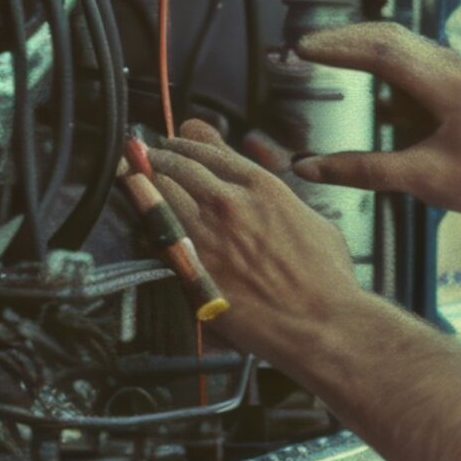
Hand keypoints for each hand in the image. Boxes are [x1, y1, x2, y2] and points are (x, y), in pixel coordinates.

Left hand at [143, 120, 371, 367]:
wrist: (321, 322)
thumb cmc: (326, 280)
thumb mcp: (315, 221)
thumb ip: (285, 202)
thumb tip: (273, 199)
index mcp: (263, 187)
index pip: (213, 150)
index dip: (189, 140)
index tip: (179, 139)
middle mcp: (231, 203)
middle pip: (180, 164)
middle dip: (160, 154)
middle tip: (147, 153)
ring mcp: (208, 233)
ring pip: (162, 192)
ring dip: (145, 179)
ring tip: (133, 173)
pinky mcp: (193, 267)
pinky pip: (158, 233)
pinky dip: (147, 218)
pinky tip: (138, 211)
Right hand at [287, 23, 460, 217]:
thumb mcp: (425, 179)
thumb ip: (366, 171)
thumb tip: (313, 167)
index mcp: (446, 85)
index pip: (382, 50)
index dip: (337, 47)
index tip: (302, 48)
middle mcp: (450, 66)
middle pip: (385, 35)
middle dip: (339, 37)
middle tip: (298, 46)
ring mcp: (451, 69)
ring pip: (396, 41)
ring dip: (356, 44)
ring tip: (318, 53)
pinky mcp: (449, 79)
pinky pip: (405, 57)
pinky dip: (374, 57)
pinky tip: (355, 72)